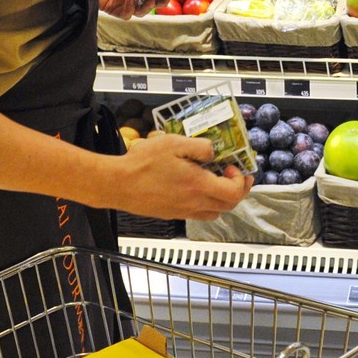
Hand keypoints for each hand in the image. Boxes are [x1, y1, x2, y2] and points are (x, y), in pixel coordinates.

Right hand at [109, 132, 252, 221]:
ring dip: (222, 199)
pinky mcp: (172, 214)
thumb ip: (199, 147)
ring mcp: (183, 211)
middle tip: (234, 175)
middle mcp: (194, 203)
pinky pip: (198, 214)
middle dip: (237, 190)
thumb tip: (213, 152)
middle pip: (229, 206)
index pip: (234, 193)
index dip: (240, 181)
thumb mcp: (173, 143)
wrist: (117, 184)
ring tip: (216, 182)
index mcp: (198, 185)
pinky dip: (206, 204)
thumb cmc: (142, 163)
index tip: (233, 167)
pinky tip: (195, 188)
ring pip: (214, 213)